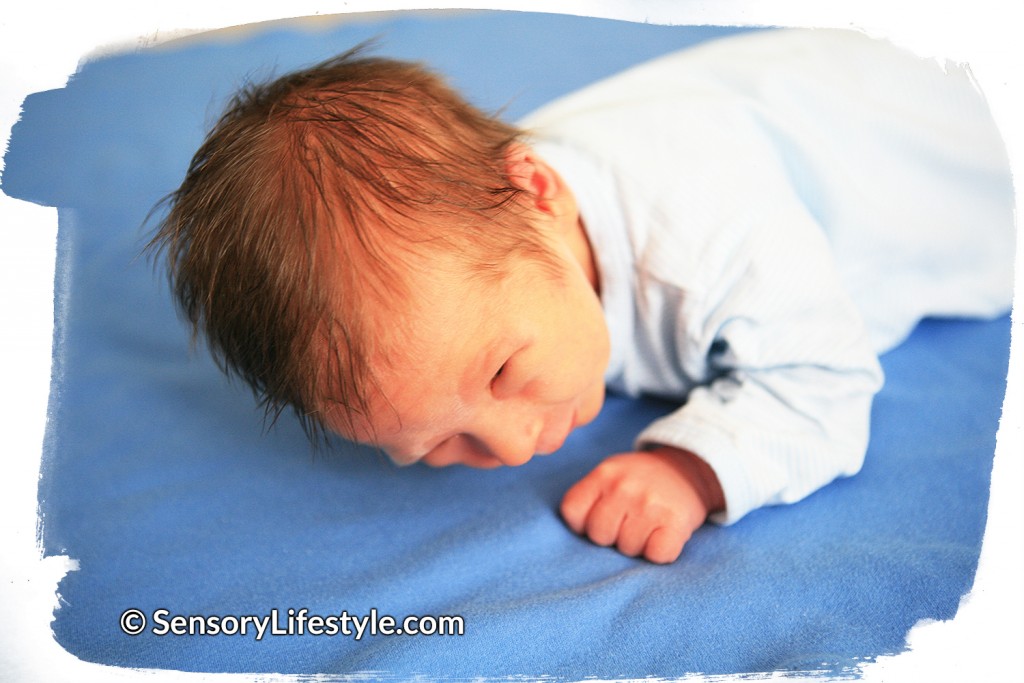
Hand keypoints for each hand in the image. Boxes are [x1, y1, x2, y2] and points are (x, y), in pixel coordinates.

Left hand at [560, 446, 724, 563]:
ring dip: (637, 545)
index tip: (602, 518)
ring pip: (627, 549)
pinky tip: (662, 535)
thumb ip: (590, 496)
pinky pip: (656, 555)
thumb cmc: (641, 482)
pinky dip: (660, 552)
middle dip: (612, 535)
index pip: (572, 512)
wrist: (688, 471)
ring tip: (647, 526)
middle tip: (629, 522)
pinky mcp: (675, 522)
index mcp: (604, 474)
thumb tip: (578, 532)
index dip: (584, 523)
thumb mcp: (611, 474)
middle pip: (598, 535)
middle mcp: (624, 487)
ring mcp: (650, 505)